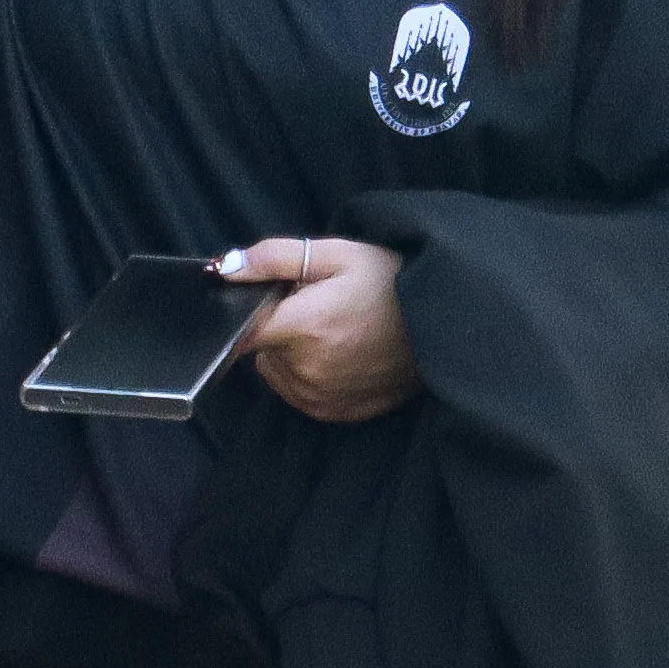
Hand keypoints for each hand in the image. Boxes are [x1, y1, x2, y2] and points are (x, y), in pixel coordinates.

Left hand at [228, 234, 418, 422]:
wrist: (442, 322)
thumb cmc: (390, 281)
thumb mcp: (336, 254)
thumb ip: (274, 258)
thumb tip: (226, 267)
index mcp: (303, 327)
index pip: (243, 330)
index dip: (255, 312)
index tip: (280, 301)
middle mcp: (306, 370)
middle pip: (263, 349)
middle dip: (281, 328)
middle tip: (321, 308)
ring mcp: (319, 397)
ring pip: (278, 372)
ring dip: (293, 354)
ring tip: (335, 332)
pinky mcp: (333, 412)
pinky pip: (299, 393)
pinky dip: (309, 376)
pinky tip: (342, 356)